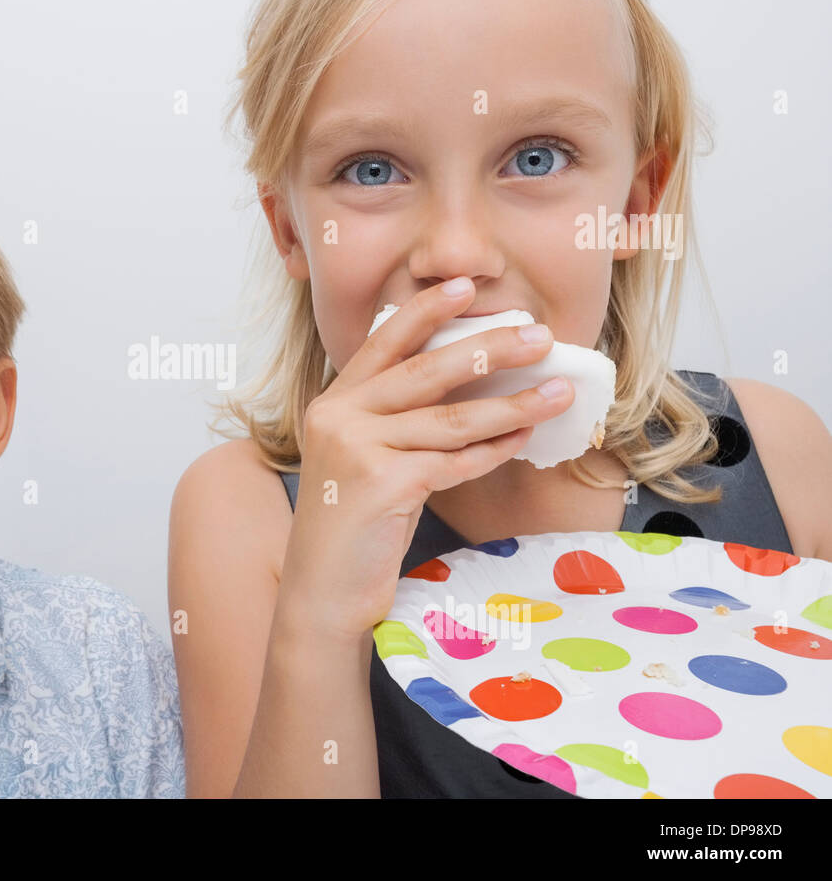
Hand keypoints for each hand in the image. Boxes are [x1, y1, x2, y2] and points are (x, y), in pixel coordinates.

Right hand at [276, 277, 573, 642]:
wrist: (322, 592)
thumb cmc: (353, 528)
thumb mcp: (363, 460)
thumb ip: (395, 423)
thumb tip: (470, 389)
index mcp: (334, 403)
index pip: (383, 343)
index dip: (426, 313)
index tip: (466, 288)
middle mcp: (339, 416)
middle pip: (425, 371)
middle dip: (489, 349)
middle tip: (539, 336)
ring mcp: (356, 449)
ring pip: (449, 418)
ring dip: (511, 403)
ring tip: (557, 391)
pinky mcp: (380, 484)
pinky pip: (453, 460)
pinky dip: (494, 449)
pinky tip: (523, 439)